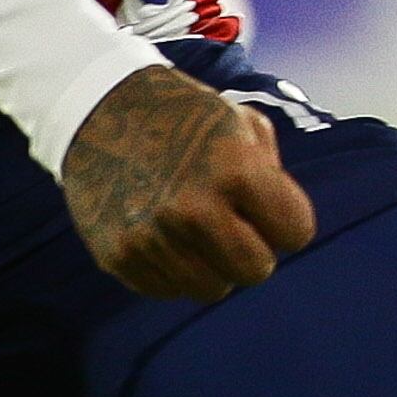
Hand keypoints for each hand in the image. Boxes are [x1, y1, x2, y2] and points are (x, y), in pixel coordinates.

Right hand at [59, 66, 317, 299]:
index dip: (288, 219)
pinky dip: (172, 268)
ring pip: (212, 288)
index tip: (269, 207)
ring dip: (212, 263)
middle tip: (235, 222)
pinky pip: (169, 289)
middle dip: (254, 249)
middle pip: (256, 271)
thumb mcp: (242, 123)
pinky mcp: (119, 257)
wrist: (100, 108)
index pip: (296, 232)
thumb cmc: (184, 116)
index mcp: (235, 169)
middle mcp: (193, 209)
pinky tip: (162, 230)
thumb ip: (273, 177)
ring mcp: (152, 238)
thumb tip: (282, 230)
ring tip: (195, 224)